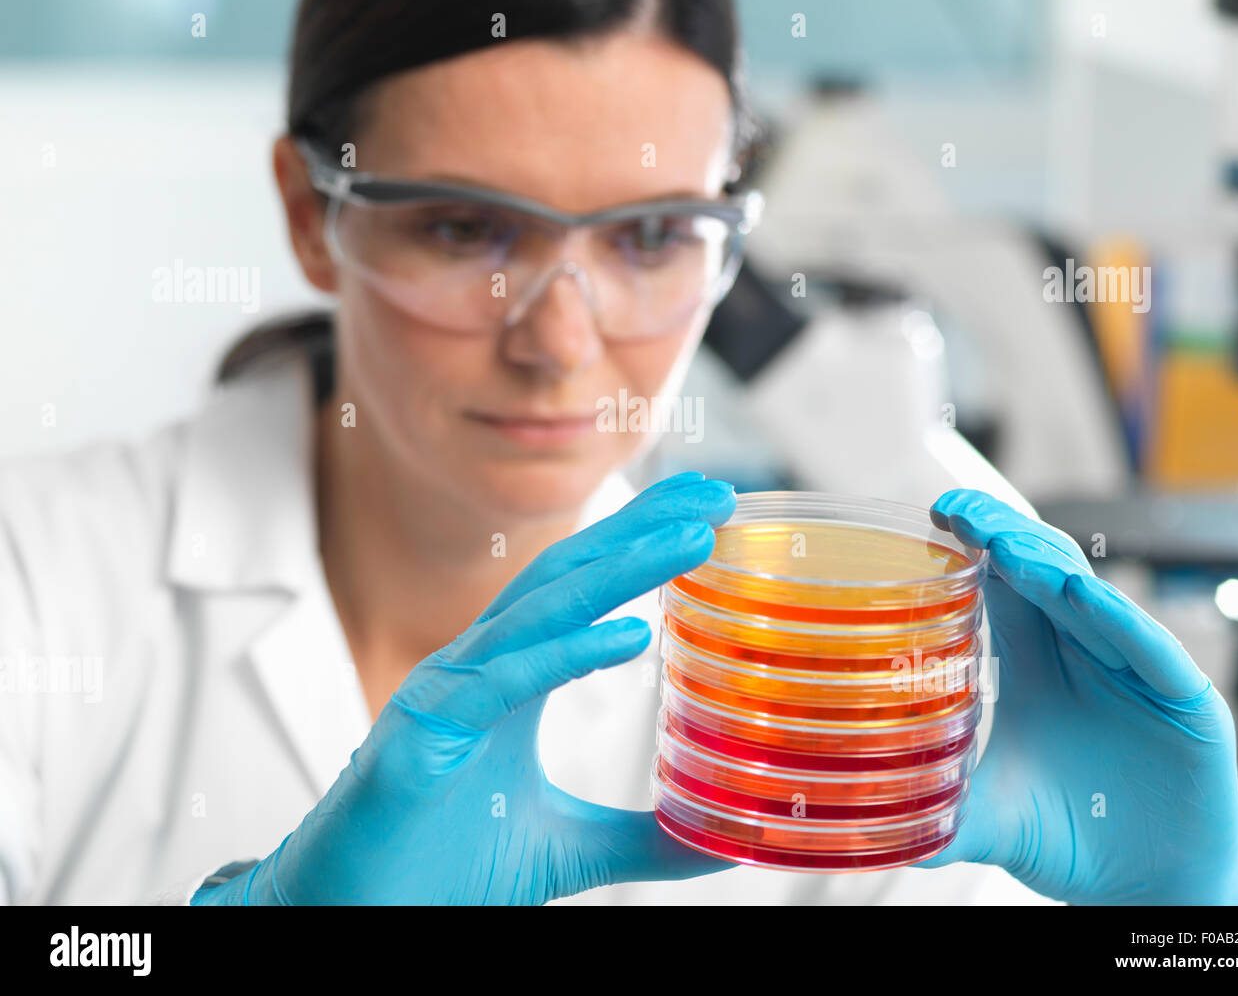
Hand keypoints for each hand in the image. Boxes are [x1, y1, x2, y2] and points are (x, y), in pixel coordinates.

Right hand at [193, 471, 736, 904]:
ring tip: (691, 539)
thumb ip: (640, 838)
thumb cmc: (439, 868)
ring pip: (540, 610)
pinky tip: (632, 633)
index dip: (637, 542)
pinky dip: (567, 652)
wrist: (353, 914)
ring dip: (620, 568)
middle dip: (639, 528)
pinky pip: (504, 680)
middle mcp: (478, 668)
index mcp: (509, 679)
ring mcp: (447, 690)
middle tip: (714, 492)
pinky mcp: (423, 729)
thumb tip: (716, 845)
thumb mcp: (566, 847)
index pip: (580, 590)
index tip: (705, 510)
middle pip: (566, 576)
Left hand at [913, 489, 1237, 904]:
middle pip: (1042, 571)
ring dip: (1046, 566)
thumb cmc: (1069, 837)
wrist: (1147, 886)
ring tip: (1003, 544)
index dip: (972, 543)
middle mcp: (1081, 652)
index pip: (1000, 582)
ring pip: (1090, 597)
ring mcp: (1133, 670)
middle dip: (1001, 535)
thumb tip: (862, 820)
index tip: (934, 516)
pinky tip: (1079, 595)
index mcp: (1031, 662)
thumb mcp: (989, 818)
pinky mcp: (1184, 699)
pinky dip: (1117, 618)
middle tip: (959, 513)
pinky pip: (1148, 648)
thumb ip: (936, 810)